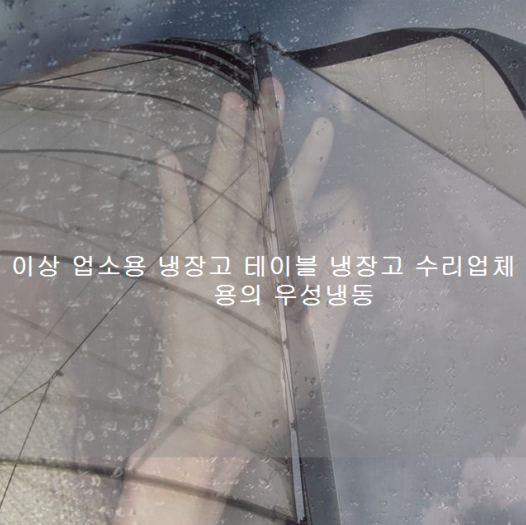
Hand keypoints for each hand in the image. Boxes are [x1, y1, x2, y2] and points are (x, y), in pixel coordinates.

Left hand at [93, 78, 368, 524]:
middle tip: (270, 90)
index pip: (290, 205)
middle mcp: (234, 262)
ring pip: (216, 195)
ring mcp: (199, 268)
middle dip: (261, 137)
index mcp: (272, 276)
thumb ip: (338, 290)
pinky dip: (171, 194)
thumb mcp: (315, 350)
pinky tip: (167, 159)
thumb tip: (358, 233)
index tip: (316, 128)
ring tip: (232, 103)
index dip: (303, 164)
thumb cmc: (264, 399)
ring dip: (224, 148)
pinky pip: (174, 228)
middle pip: (249, 185)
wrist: (206, 434)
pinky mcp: (175, 284)